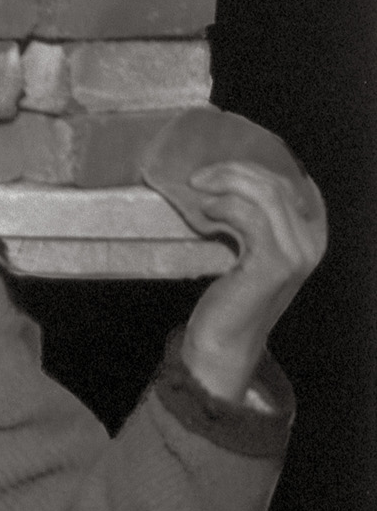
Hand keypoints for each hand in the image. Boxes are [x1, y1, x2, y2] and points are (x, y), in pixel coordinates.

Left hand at [179, 160, 326, 402]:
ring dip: (227, 185)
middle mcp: (312, 242)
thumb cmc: (230, 295)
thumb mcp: (250, 250)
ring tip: (198, 190)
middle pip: (277, 183)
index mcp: (312, 234)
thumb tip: (229, 177)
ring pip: (265, 195)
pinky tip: (205, 210)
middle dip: (236, 171)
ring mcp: (297, 253)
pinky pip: (250, 217)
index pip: (290, 182)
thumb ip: (256, 219)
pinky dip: (224, 207)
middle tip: (200, 176)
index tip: (223, 167)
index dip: (256, 168)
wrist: (222, 343)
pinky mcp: (274, 264)